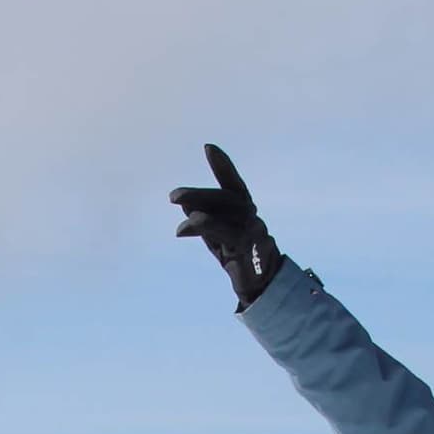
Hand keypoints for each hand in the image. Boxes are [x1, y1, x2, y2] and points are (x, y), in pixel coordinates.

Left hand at [170, 143, 281, 310]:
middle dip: (200, 194)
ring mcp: (254, 231)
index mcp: (243, 210)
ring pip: (228, 214)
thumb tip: (186, 205)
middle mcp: (251, 216)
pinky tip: (187, 225)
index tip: (209, 147)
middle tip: (173, 196)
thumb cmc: (237, 256)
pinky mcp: (250, 249)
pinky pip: (229, 234)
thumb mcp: (217, 237)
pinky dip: (208, 226)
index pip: (233, 185)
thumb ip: (204, 221)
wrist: (260, 286)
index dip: (224, 166)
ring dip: (201, 207)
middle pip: (227, 198)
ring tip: (177, 204)